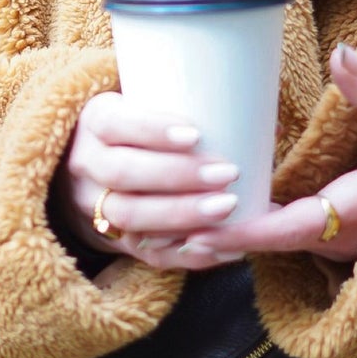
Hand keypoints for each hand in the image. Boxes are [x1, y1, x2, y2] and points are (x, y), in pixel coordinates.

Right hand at [53, 91, 245, 272]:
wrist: (92, 167)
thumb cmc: (136, 128)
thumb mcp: (143, 103)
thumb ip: (191, 107)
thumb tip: (269, 123)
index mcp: (94, 123)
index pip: (114, 124)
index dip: (151, 130)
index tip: (195, 134)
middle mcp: (87, 165)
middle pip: (123, 173)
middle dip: (176, 175)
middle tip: (226, 174)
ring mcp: (95, 207)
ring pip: (130, 215)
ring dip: (181, 214)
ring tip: (227, 208)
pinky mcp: (115, 240)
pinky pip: (148, 253)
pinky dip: (189, 253)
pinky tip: (226, 247)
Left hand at [175, 44, 356, 265]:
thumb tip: (341, 55)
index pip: (291, 228)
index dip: (244, 233)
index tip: (200, 233)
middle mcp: (346, 238)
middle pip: (269, 247)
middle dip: (217, 244)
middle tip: (156, 241)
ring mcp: (343, 248)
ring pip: (273, 250)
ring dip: (225, 246)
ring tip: (162, 243)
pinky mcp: (339, 245)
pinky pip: (285, 248)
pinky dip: (245, 244)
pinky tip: (198, 239)